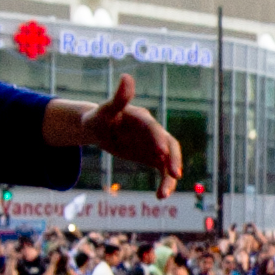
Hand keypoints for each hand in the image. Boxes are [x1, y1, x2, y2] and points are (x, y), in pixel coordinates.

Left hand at [58, 73, 184, 187]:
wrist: (99, 129)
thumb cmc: (99, 118)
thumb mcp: (104, 111)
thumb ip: (118, 98)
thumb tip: (127, 77)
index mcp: (143, 119)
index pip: (154, 129)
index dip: (158, 140)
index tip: (161, 154)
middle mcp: (153, 131)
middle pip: (170, 145)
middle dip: (173, 160)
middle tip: (175, 176)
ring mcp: (155, 145)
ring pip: (169, 161)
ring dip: (169, 178)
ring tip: (163, 195)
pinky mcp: (153, 157)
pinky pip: (163, 171)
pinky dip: (164, 183)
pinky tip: (160, 197)